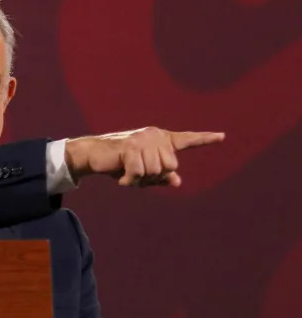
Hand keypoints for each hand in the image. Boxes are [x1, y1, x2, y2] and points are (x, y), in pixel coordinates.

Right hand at [64, 127, 224, 186]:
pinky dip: (130, 180)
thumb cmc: (119, 164)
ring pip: (155, 171)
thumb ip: (160, 177)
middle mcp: (155, 136)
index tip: (223, 136)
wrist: (94, 156)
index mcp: (161, 140)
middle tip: (136, 175)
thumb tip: (176, 181)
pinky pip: (139, 172)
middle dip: (154, 177)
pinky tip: (122, 178)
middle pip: (170, 166)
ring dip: (140, 179)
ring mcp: (143, 139)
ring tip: (127, 174)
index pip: (187, 140)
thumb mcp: (142, 173)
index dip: (205, 139)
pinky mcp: (130, 146)